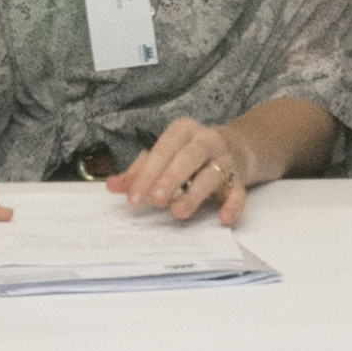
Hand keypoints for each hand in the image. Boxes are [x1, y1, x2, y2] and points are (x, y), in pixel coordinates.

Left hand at [109, 114, 261, 227]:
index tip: (132, 198)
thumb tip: (112, 186)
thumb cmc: (189, 154)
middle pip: (187, 158)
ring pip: (211, 175)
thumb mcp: (163, 156)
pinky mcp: (239, 179)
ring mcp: (225, 160)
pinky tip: (223, 219)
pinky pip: (238, 193)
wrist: (236, 148)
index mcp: (182, 131)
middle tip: (155, 201)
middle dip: (170, 179)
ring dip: (194, 194)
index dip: (146, 174)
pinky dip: (233, 205)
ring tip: (178, 212)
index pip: (162, 150)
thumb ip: (138, 171)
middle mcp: (205, 141)